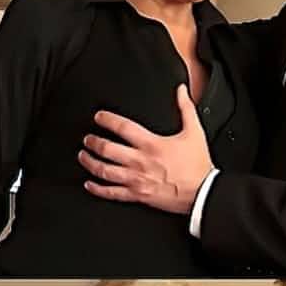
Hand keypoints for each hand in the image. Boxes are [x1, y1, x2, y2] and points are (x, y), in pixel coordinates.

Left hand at [78, 84, 213, 213]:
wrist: (202, 193)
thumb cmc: (198, 165)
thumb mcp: (194, 132)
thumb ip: (186, 108)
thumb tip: (182, 90)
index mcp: (151, 144)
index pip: (122, 127)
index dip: (107, 119)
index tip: (99, 117)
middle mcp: (139, 161)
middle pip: (107, 149)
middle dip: (93, 142)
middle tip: (87, 138)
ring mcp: (136, 179)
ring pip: (104, 170)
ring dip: (90, 162)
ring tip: (84, 156)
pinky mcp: (138, 195)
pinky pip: (112, 192)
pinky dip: (97, 189)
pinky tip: (90, 184)